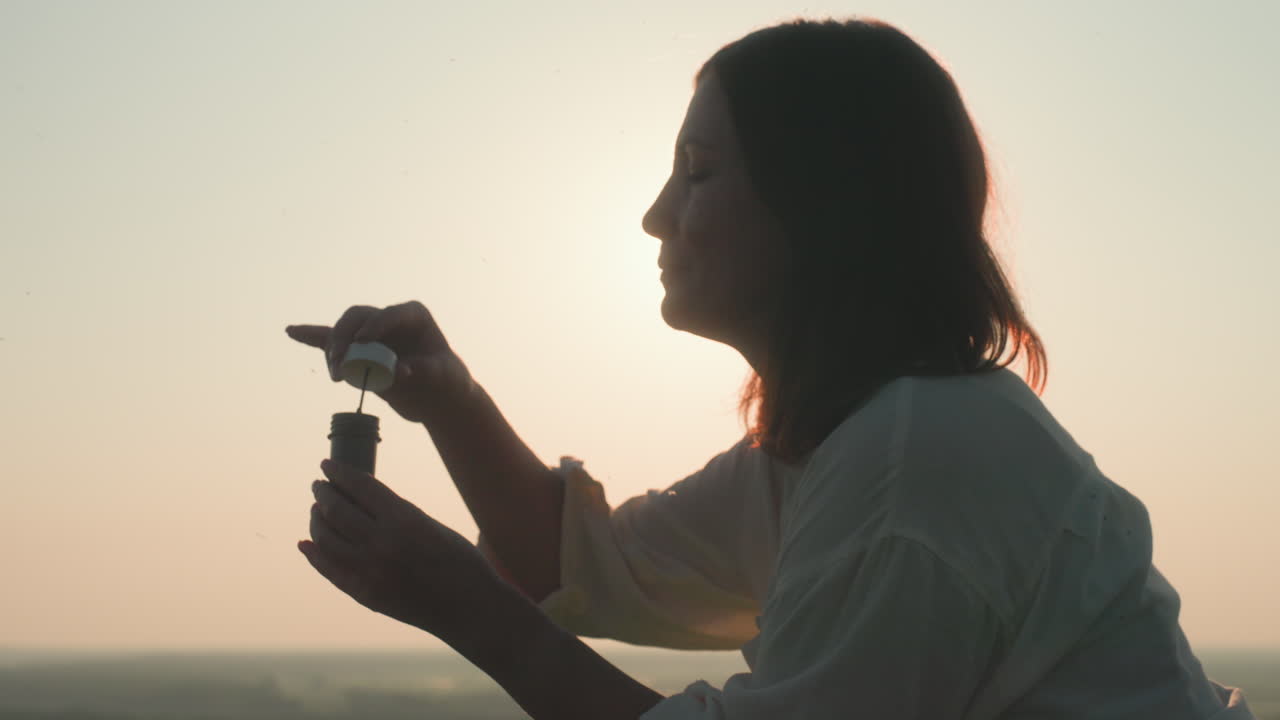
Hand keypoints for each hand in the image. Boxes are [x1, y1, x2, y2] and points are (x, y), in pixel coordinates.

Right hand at [286, 301, 476, 422]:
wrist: (437, 397)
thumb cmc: (447, 381)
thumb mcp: (443, 376)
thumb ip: (424, 371)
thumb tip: (402, 372)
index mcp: (412, 315)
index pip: (389, 314)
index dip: (375, 325)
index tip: (364, 342)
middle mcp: (388, 319)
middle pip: (357, 318)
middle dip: (345, 337)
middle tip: (342, 361)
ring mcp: (370, 334)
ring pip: (342, 332)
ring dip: (333, 350)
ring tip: (336, 374)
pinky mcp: (358, 351)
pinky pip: (331, 340)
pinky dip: (312, 336)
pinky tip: (291, 331)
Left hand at [300, 459, 508, 645]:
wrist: (468, 608)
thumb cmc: (459, 561)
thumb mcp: (430, 526)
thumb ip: (396, 514)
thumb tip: (359, 499)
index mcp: (405, 520)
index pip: (360, 487)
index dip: (339, 473)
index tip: (326, 465)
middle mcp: (383, 544)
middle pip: (337, 510)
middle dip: (323, 493)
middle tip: (318, 486)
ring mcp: (371, 572)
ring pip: (326, 539)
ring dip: (316, 521)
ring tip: (316, 511)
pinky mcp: (365, 595)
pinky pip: (330, 571)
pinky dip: (314, 555)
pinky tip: (307, 544)